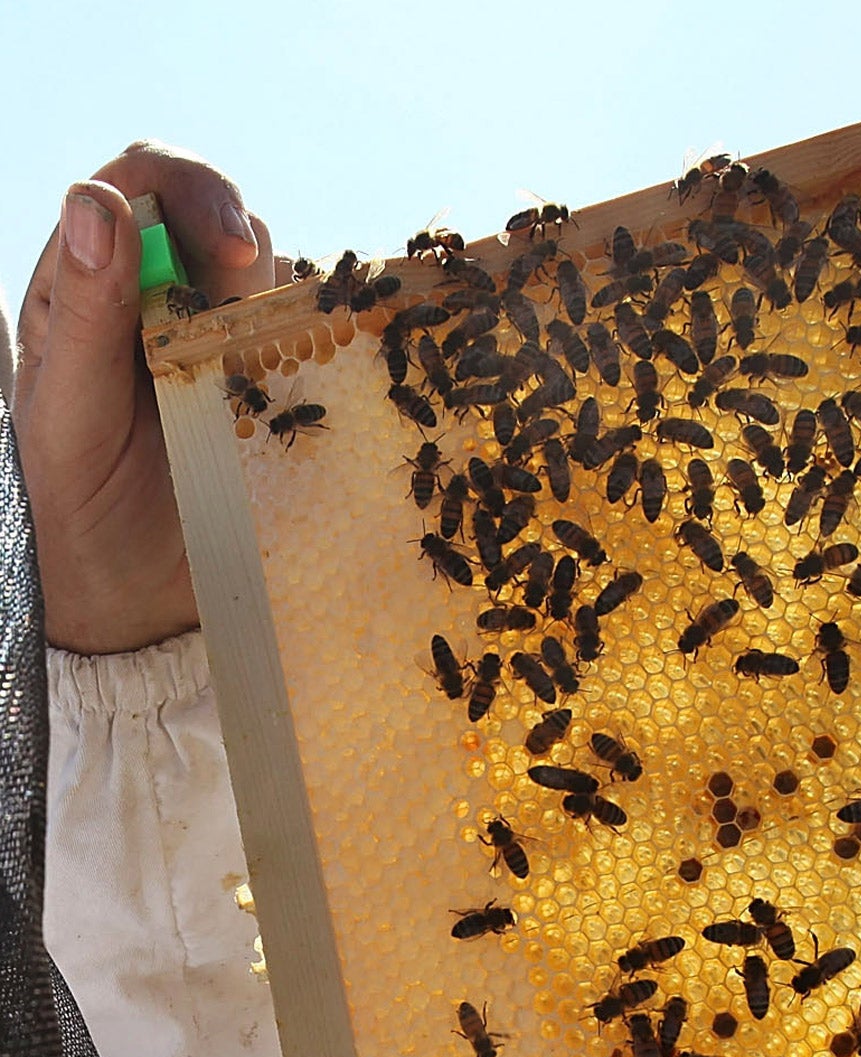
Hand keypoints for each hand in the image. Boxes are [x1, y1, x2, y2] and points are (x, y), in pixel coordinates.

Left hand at [12, 142, 274, 654]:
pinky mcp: (269, 397)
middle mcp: (159, 302)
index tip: (228, 251)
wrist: (127, 602)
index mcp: (93, 286)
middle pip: (216, 221)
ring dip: (286, 306)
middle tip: (250, 299)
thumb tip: (100, 202)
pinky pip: (311, 351)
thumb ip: (83, 314)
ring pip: (271, 280)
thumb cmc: (76, 506)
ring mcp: (218, 348)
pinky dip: (328, 355)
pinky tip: (320, 388)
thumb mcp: (67, 413)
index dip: (188, 191)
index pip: (142, 186)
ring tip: (271, 371)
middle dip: (244, 244)